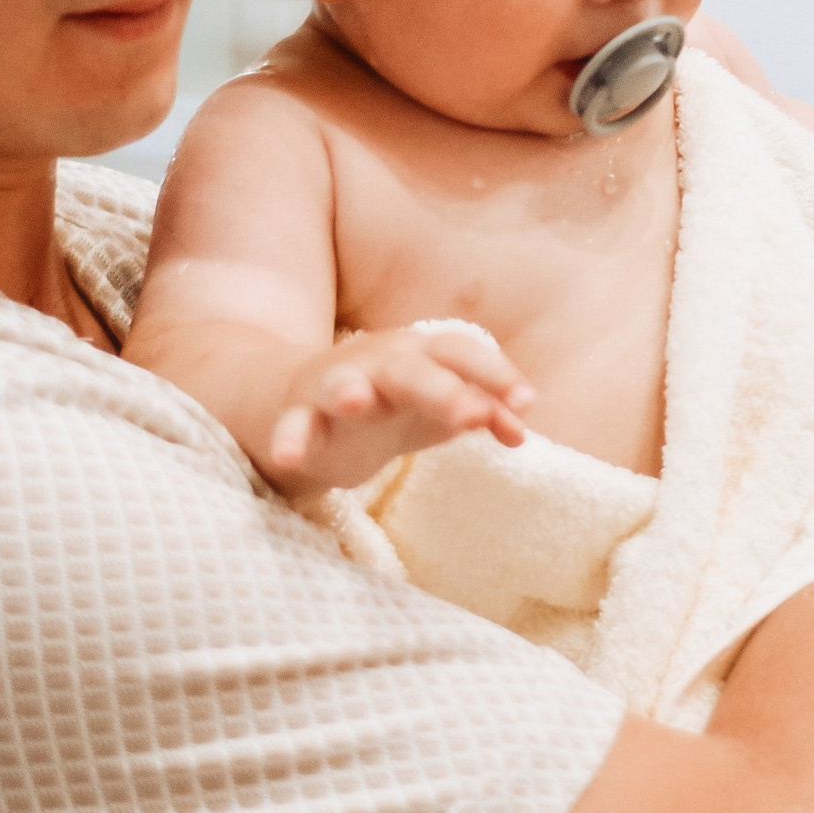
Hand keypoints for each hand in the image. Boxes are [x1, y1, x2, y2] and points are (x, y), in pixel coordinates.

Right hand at [260, 323, 535, 494]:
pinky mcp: (300, 414)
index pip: (462, 353)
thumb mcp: (438, 407)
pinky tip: (288, 458)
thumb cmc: (390, 401)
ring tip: (354, 402)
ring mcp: (336, 384)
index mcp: (420, 354)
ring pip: (343, 384)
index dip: (495, 374)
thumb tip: (521, 432)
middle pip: (412, 370)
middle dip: (441, 389)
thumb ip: (481, 411)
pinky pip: (294, 425)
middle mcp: (379, 361)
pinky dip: (290, 438)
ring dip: (348, 389)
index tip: (526, 402)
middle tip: (472, 415)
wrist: (308, 399)